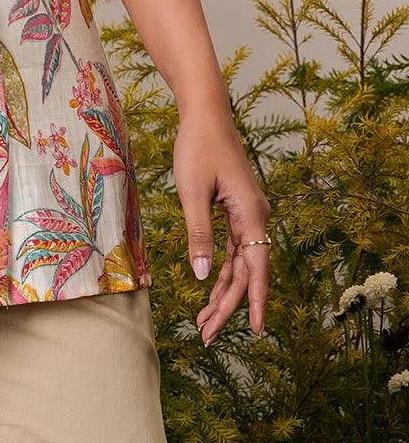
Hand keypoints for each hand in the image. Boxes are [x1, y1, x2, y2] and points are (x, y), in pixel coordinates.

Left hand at [172, 103, 270, 345]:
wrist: (205, 113)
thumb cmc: (197, 146)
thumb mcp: (191, 191)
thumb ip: (198, 234)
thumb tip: (201, 276)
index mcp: (251, 214)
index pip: (255, 268)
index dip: (254, 302)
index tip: (254, 331)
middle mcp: (255, 217)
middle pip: (246, 271)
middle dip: (228, 304)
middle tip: (206, 334)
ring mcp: (247, 214)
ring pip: (239, 262)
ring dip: (223, 291)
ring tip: (204, 321)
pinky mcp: (235, 209)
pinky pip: (232, 248)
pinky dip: (221, 269)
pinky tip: (209, 288)